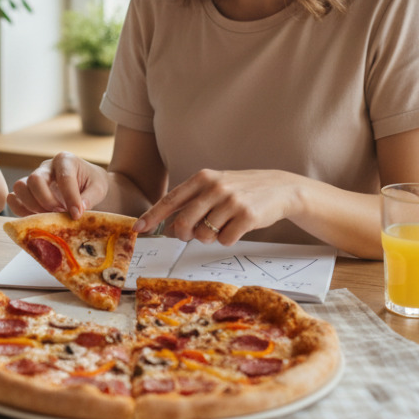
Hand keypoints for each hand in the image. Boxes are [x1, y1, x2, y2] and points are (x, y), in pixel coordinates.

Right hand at [7, 152, 108, 218]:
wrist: (86, 185)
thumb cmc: (92, 183)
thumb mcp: (99, 188)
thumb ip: (90, 197)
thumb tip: (79, 210)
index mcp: (65, 160)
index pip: (64, 177)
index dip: (70, 198)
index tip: (77, 214)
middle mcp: (46, 167)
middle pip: (35, 179)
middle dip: (46, 201)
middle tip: (60, 213)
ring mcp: (33, 178)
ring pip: (19, 187)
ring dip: (32, 206)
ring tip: (48, 216)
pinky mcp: (27, 192)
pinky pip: (13, 199)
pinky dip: (21, 210)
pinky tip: (37, 219)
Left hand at [135, 168, 300, 244]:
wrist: (280, 188)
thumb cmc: (242, 189)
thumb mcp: (215, 186)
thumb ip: (193, 202)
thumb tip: (170, 228)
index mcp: (203, 178)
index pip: (171, 199)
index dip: (152, 216)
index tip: (138, 228)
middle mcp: (215, 187)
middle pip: (184, 222)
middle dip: (184, 234)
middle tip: (193, 234)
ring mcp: (231, 201)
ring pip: (204, 235)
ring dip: (210, 237)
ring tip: (223, 225)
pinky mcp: (247, 216)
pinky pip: (225, 240)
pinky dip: (228, 239)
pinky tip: (238, 227)